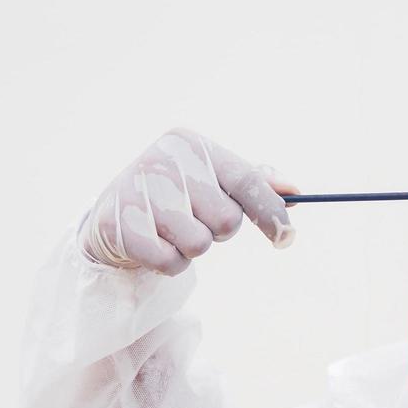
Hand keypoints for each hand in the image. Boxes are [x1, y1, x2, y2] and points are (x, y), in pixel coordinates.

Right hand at [78, 126, 301, 273]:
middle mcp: (162, 161)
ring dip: (191, 249)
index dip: (270, 211)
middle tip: (195, 221)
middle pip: (226, 219)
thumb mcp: (211, 180)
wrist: (114, 215)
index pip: (245, 179)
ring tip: (171, 233)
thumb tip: (294, 191)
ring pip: (198, 245)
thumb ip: (253, 183)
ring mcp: (137, 191)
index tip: (286, 237)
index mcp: (190, 144)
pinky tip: (154, 245)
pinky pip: (169, 261)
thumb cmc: (176, 196)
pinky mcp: (118, 224)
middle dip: (217, 231)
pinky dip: (169, 263)